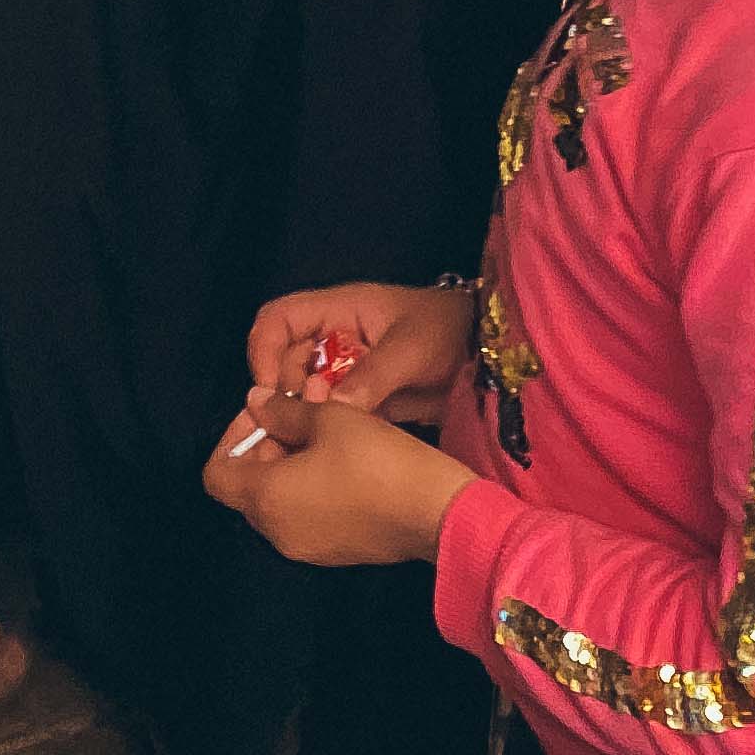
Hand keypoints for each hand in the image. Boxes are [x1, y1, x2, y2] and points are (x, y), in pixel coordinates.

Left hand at [203, 386, 477, 568]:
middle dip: (266, 445)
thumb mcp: (329, 418)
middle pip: (247, 487)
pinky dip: (312, 487)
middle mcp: (277, 532)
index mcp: (265, 500)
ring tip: (327, 432)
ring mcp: (308, 548)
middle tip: (301, 413)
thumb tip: (255, 403)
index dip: (233, 437)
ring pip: (279, 500)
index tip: (266, 413)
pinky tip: (346, 461)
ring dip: (291, 464)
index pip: (216, 473)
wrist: (438, 513)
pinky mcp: (336, 552)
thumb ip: (283, 410)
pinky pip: (307, 515)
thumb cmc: (376, 460)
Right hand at [245, 280, 476, 430]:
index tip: (267, 389)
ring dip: (310, 413)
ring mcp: (350, 371)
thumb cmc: (450, 333)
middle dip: (287, 391)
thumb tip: (332, 409)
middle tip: (307, 418)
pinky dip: (331, 429)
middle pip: (286, 363)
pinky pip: (334, 414)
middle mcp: (336, 339)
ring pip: (307, 393)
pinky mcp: (365, 400)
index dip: (263, 350)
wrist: (491, 357)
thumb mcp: (411, 349)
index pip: (279, 320)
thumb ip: (371, 378)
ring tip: (327, 431)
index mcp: (339, 310)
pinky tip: (341, 443)